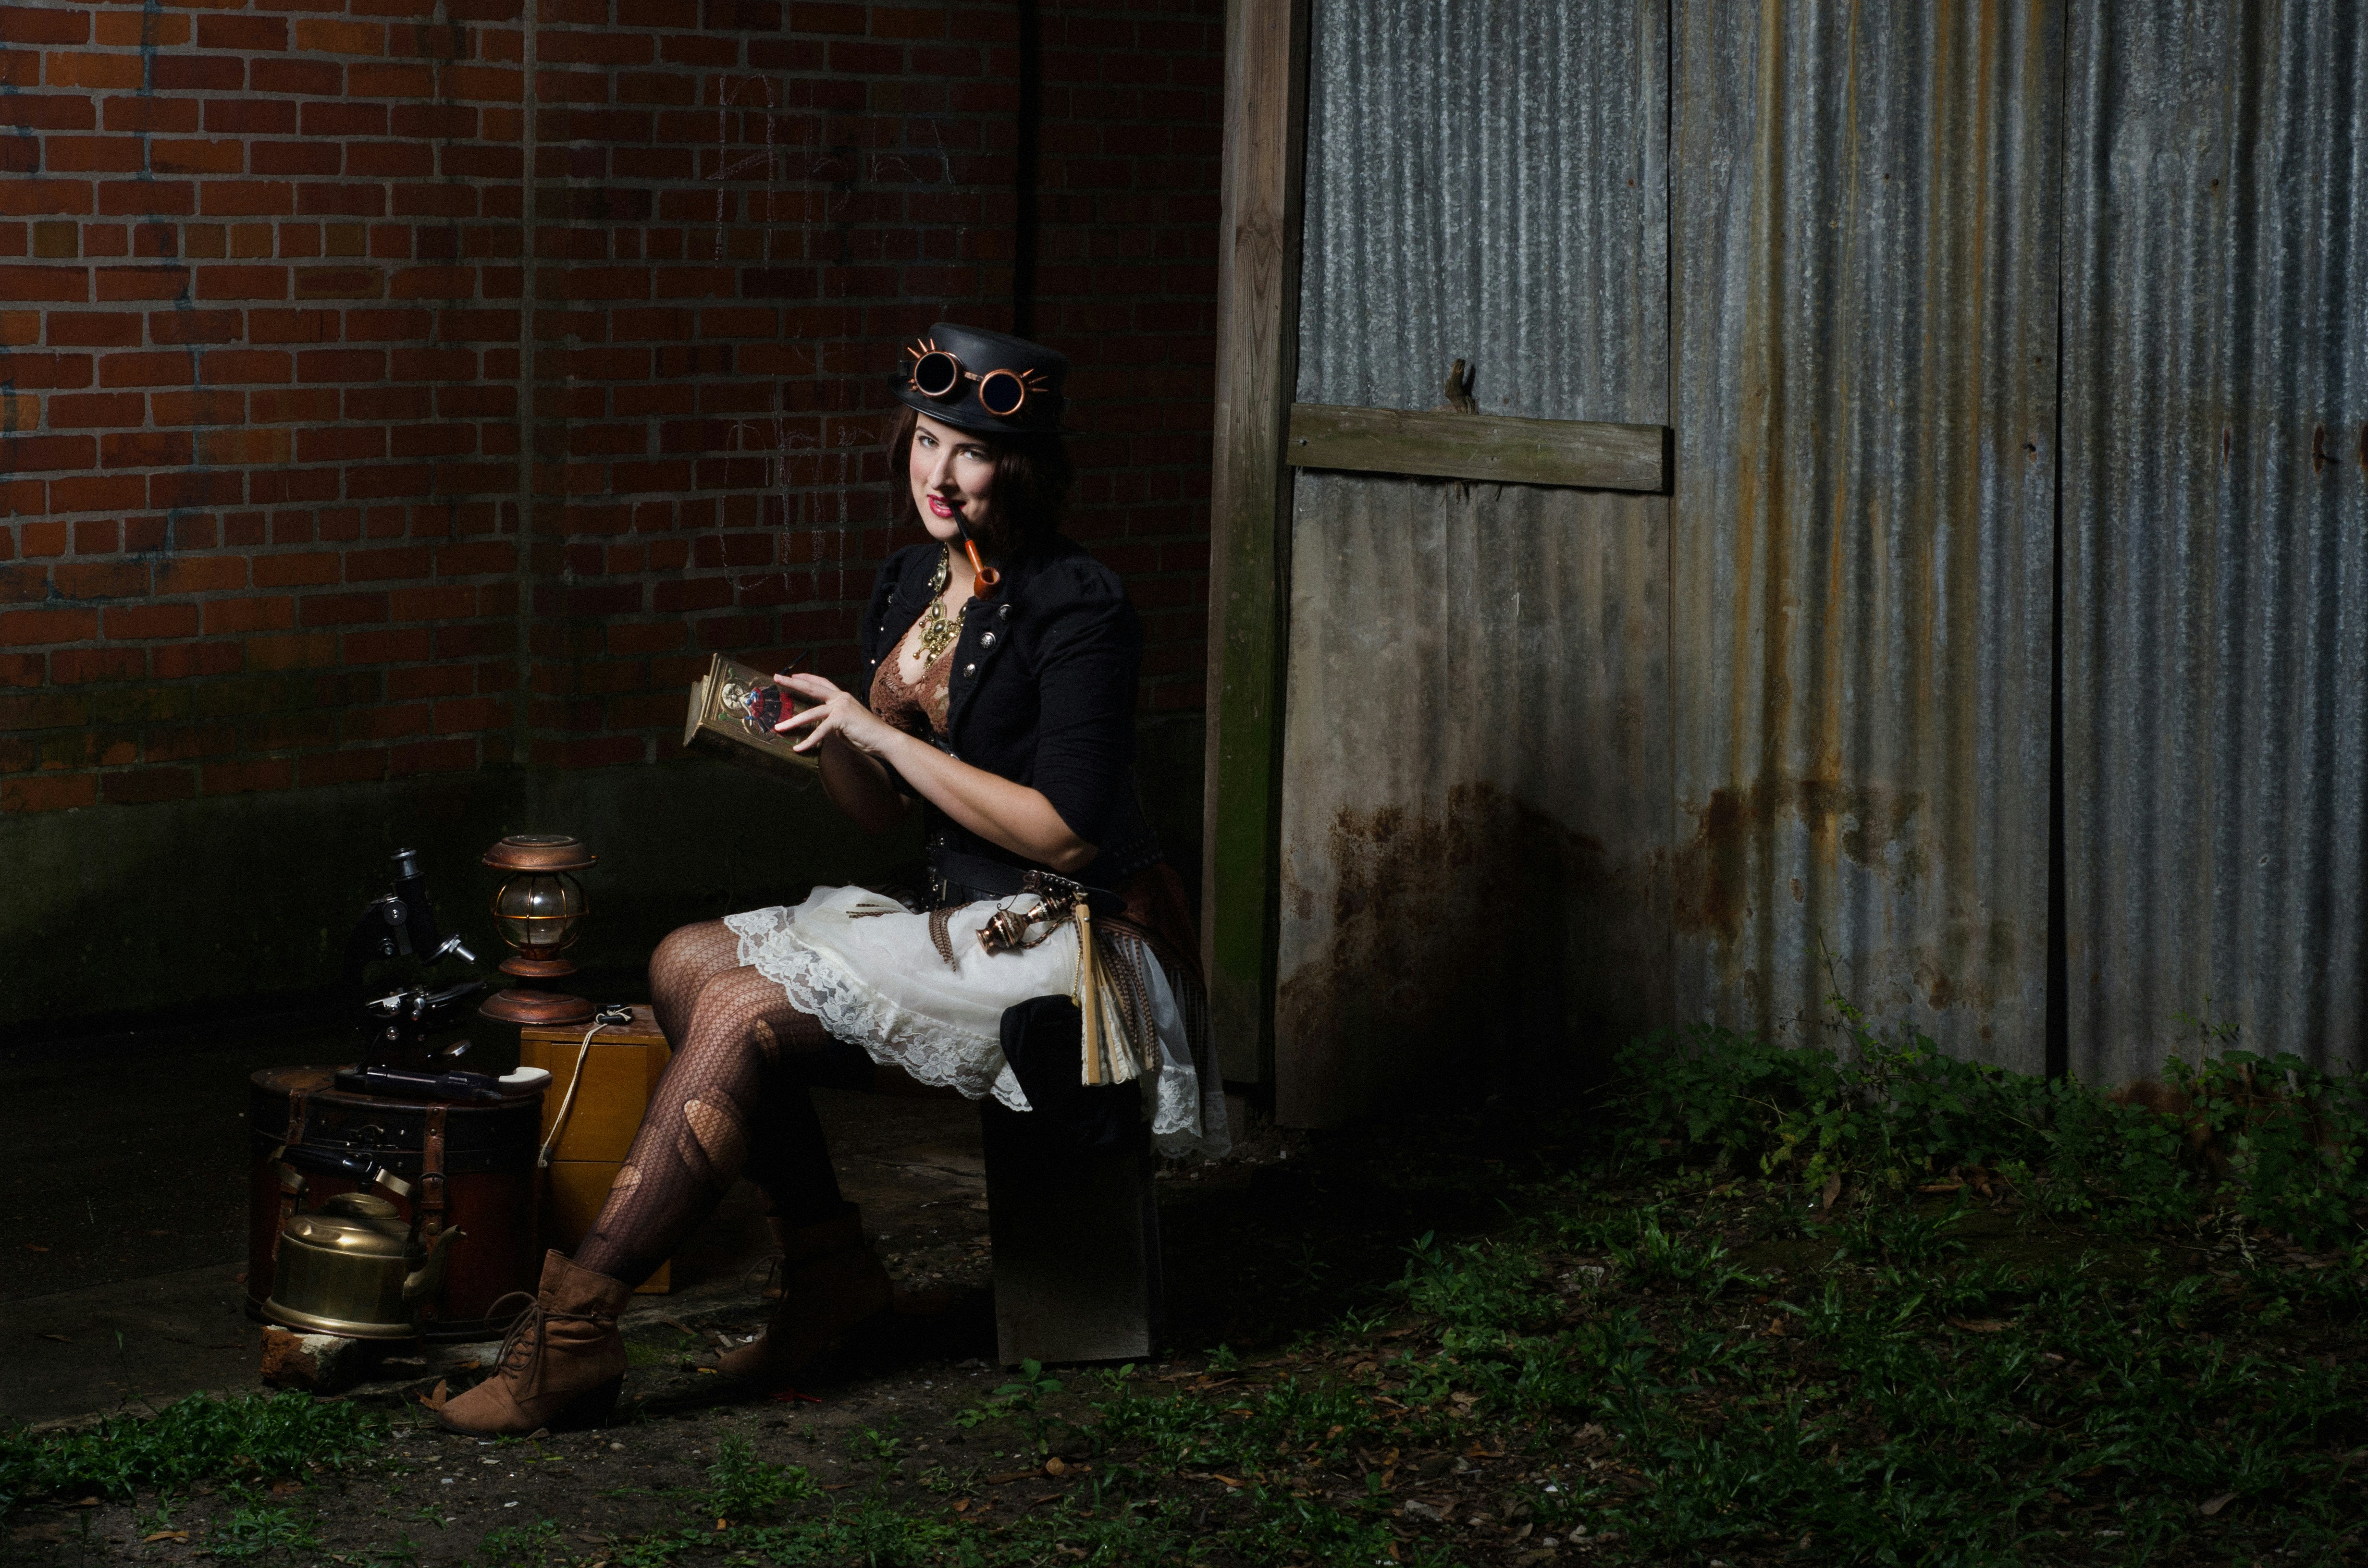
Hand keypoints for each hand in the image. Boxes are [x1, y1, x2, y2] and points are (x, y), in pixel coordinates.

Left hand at [773, 672, 897, 757]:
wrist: (884, 740)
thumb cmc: (867, 734)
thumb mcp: (846, 724)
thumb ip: (833, 721)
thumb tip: (823, 727)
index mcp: (843, 697)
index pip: (822, 683)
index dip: (807, 678)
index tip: (794, 675)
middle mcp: (841, 698)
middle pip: (812, 687)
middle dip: (793, 682)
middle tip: (777, 677)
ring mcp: (841, 707)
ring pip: (811, 713)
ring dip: (792, 721)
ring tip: (778, 727)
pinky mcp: (841, 719)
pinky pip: (819, 731)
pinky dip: (808, 741)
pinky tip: (798, 749)